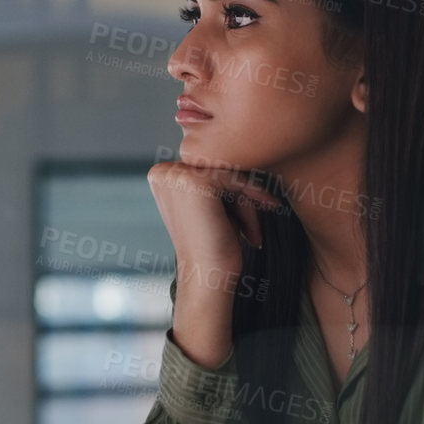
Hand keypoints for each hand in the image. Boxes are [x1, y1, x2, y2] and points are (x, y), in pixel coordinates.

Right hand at [146, 160, 284, 276]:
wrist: (207, 278)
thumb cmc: (213, 246)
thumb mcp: (212, 205)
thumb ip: (215, 178)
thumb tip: (246, 145)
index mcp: (161, 175)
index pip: (207, 167)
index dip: (233, 190)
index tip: (258, 206)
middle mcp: (162, 172)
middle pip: (218, 168)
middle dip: (241, 196)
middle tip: (258, 222)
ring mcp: (176, 175)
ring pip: (229, 173)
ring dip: (246, 203)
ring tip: (252, 231)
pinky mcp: (196, 181)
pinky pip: (235, 180)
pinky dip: (252, 198)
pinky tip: (263, 216)